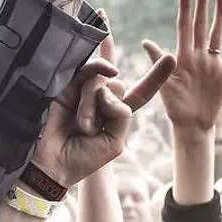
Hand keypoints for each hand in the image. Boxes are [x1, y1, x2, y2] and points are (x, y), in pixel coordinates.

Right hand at [33, 35, 174, 187]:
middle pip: (120, 87)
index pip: (141, 93)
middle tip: (89, 130)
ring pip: (105, 82)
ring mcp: (85, 91)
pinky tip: (108, 69)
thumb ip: (122, 114)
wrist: (50, 164)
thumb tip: (108, 84)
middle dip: (108, 108)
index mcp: (117, 116)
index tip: (170, 57)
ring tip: (79, 125)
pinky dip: (99, 68)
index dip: (155, 76)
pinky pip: (91, 70)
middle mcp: (102, 100)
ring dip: (93, 106)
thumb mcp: (115, 142)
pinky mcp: (68, 84)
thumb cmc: (82, 159)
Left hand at [141, 0, 221, 135]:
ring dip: (220, 16)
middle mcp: (197, 55)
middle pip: (201, 25)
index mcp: (182, 56)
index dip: (185, 10)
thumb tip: (145, 41)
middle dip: (202, 5)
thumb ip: (158, 61)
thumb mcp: (162, 83)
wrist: (191, 123)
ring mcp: (212, 63)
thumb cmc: (174, 105)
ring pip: (217, 34)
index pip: (184, 27)